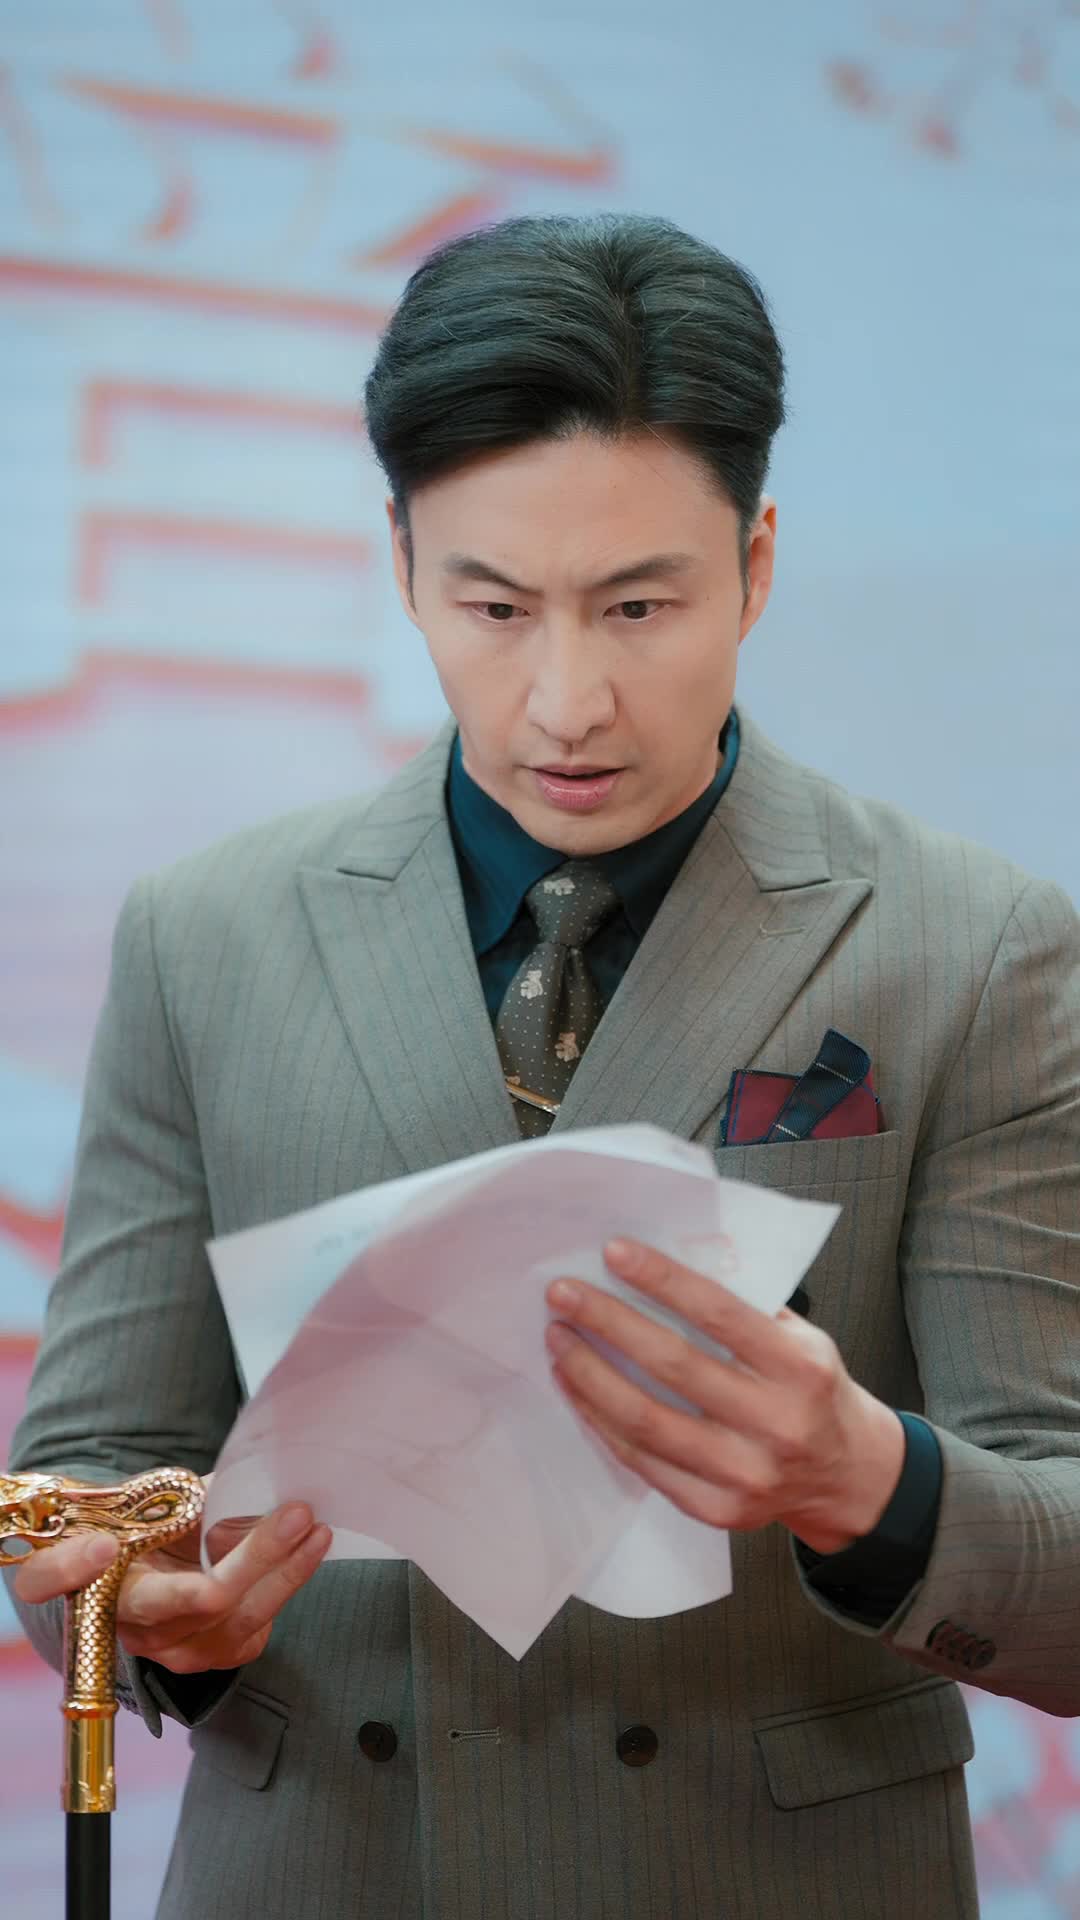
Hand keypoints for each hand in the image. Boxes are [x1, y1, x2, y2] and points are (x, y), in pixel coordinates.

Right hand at [14, 1479, 331, 1673]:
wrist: (165, 1571)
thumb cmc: (156, 1524)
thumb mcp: (157, 1500)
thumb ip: (183, 1495)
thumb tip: (244, 1467)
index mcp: (99, 1579)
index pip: (60, 1580)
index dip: (71, 1568)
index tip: (106, 1542)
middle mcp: (133, 1625)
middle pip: (198, 1600)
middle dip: (255, 1556)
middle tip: (296, 1513)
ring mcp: (174, 1649)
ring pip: (237, 1617)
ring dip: (286, 1571)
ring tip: (318, 1529)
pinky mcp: (214, 1657)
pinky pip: (255, 1629)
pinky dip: (286, 1586)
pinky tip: (310, 1551)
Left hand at [545, 1239, 904, 1554]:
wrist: (845, 1476)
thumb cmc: (811, 1391)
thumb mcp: (802, 1338)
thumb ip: (746, 1306)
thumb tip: (663, 1265)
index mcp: (798, 1369)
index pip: (718, 1314)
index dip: (661, 1280)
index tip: (613, 1252)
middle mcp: (775, 1424)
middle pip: (672, 1365)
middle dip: (608, 1322)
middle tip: (563, 1294)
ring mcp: (745, 1474)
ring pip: (646, 1420)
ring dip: (590, 1374)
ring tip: (558, 1339)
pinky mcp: (718, 1509)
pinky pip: (643, 1461)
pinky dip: (601, 1421)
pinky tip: (577, 1389)